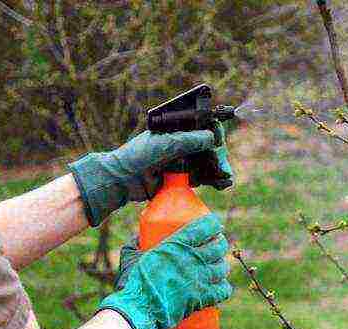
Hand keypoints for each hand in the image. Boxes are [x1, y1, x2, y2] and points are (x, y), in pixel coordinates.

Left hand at [69, 121, 232, 226]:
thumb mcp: (165, 144)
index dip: (213, 131)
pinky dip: (214, 180)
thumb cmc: (138, 156)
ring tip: (226, 176)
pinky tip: (222, 183)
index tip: (219, 138)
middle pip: (208, 146)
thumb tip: (212, 138)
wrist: (122, 181)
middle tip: (221, 163)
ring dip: (218, 168)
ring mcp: (182, 162)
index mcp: (175, 130)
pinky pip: (202, 177)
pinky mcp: (182, 179)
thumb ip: (188, 140)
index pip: (201, 126)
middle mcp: (181, 144)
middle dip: (218, 154)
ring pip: (207, 163)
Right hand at [97, 213, 232, 328]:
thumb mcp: (131, 257)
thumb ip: (135, 245)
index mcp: (178, 245)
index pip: (205, 227)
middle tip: (216, 245)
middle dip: (220, 243)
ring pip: (223, 267)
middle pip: (218, 246)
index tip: (214, 225)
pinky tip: (221, 285)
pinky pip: (223, 290)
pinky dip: (224, 287)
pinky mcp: (202, 298)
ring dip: (222, 265)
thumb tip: (138, 238)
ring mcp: (200, 279)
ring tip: (217, 265)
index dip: (213, 224)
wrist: (138, 310)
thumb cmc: (134, 283)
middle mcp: (193, 259)